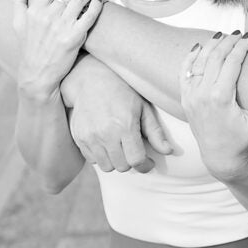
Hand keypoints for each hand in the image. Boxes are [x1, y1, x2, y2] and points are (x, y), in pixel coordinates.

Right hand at [13, 0, 101, 100]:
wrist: (38, 75)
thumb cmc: (29, 48)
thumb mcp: (17, 24)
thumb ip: (18, 0)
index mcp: (34, 11)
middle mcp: (48, 16)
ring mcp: (62, 26)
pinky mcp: (75, 37)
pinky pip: (90, 15)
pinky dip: (97, 4)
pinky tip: (100, 0)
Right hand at [62, 55, 172, 172]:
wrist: (92, 81)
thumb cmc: (122, 93)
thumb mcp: (143, 108)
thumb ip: (155, 132)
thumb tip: (168, 150)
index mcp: (125, 125)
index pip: (136, 160)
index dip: (145, 165)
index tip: (148, 161)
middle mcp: (106, 134)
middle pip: (122, 166)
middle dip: (131, 161)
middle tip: (133, 150)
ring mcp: (90, 137)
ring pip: (107, 167)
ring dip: (116, 161)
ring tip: (119, 146)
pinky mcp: (79, 138)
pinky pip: (93, 160)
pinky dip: (101, 156)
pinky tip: (106, 142)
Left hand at [179, 32, 247, 180]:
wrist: (219, 157)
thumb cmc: (242, 141)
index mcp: (221, 97)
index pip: (232, 62)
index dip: (241, 47)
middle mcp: (203, 93)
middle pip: (215, 57)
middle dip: (228, 41)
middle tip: (239, 33)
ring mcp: (191, 95)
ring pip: (199, 61)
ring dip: (211, 45)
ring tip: (223, 36)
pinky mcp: (185, 98)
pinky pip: (184, 72)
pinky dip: (191, 57)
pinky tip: (199, 47)